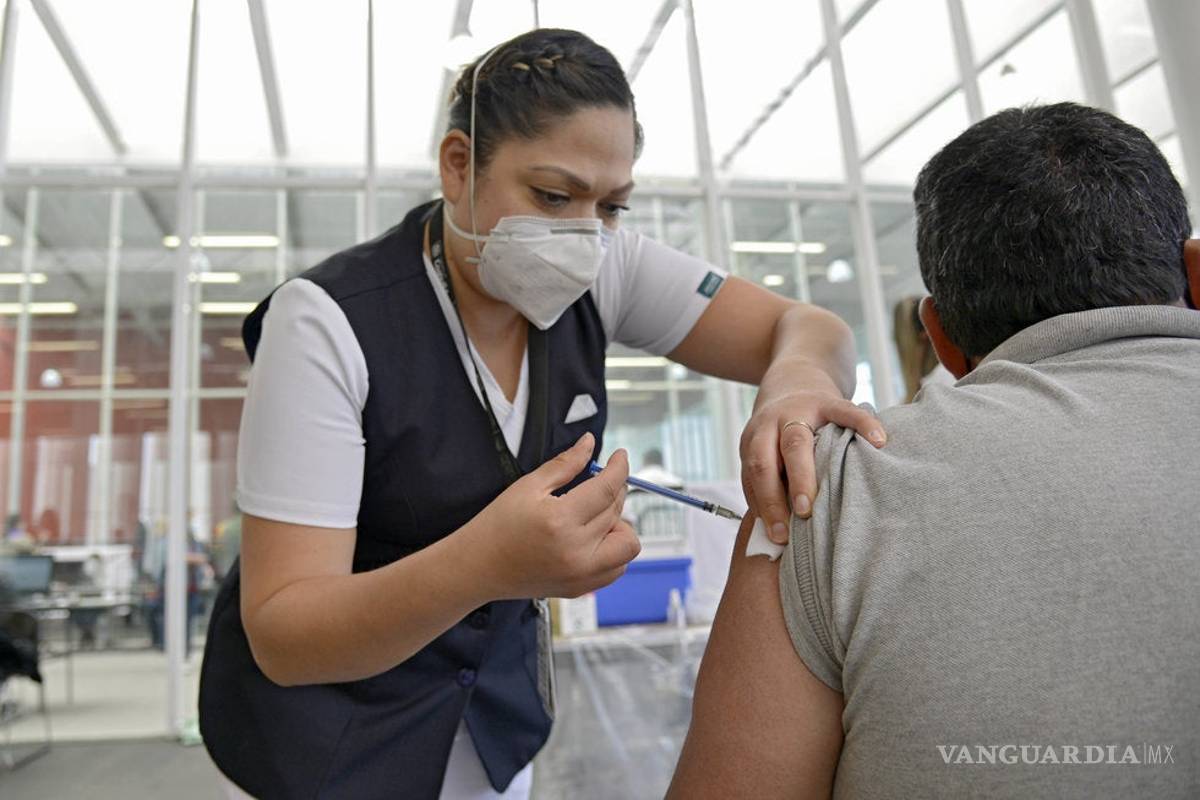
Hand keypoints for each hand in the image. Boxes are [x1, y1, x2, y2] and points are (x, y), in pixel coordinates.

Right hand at [466, 433, 641, 598]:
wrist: (478, 567)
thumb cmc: (498, 524)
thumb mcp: (528, 486)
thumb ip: (565, 463)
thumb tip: (590, 442)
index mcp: (560, 520)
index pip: (607, 488)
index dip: (619, 468)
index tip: (620, 455)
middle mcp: (576, 551)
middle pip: (616, 511)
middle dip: (615, 489)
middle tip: (599, 480)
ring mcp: (581, 574)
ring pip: (627, 543)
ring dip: (620, 522)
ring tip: (596, 513)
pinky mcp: (581, 588)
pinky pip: (617, 567)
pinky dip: (615, 550)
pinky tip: (596, 537)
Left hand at [741, 390, 885, 543]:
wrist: (796, 374)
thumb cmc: (783, 429)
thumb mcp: (767, 448)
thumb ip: (769, 482)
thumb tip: (777, 538)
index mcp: (754, 440)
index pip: (753, 477)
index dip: (763, 507)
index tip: (776, 537)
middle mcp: (771, 424)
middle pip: (765, 460)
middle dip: (775, 495)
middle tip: (791, 525)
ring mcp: (799, 410)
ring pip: (796, 441)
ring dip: (801, 475)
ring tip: (811, 505)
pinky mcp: (828, 400)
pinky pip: (846, 412)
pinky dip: (862, 425)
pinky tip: (879, 441)